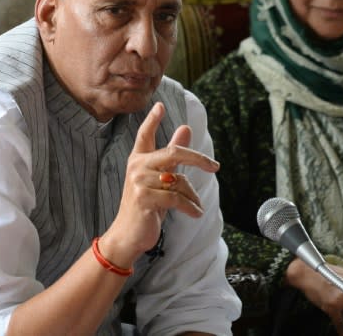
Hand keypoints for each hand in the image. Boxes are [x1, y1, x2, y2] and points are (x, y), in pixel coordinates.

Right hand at [98, 102, 219, 269]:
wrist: (128, 235)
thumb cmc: (146, 206)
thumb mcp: (160, 179)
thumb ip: (172, 155)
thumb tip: (186, 128)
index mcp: (138, 160)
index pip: (144, 135)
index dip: (152, 120)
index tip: (160, 105)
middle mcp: (137, 167)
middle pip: (174, 153)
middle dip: (198, 159)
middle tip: (215, 167)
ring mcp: (139, 182)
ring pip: (179, 181)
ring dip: (192, 196)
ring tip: (195, 206)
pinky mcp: (145, 198)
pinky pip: (177, 198)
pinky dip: (191, 207)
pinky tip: (196, 213)